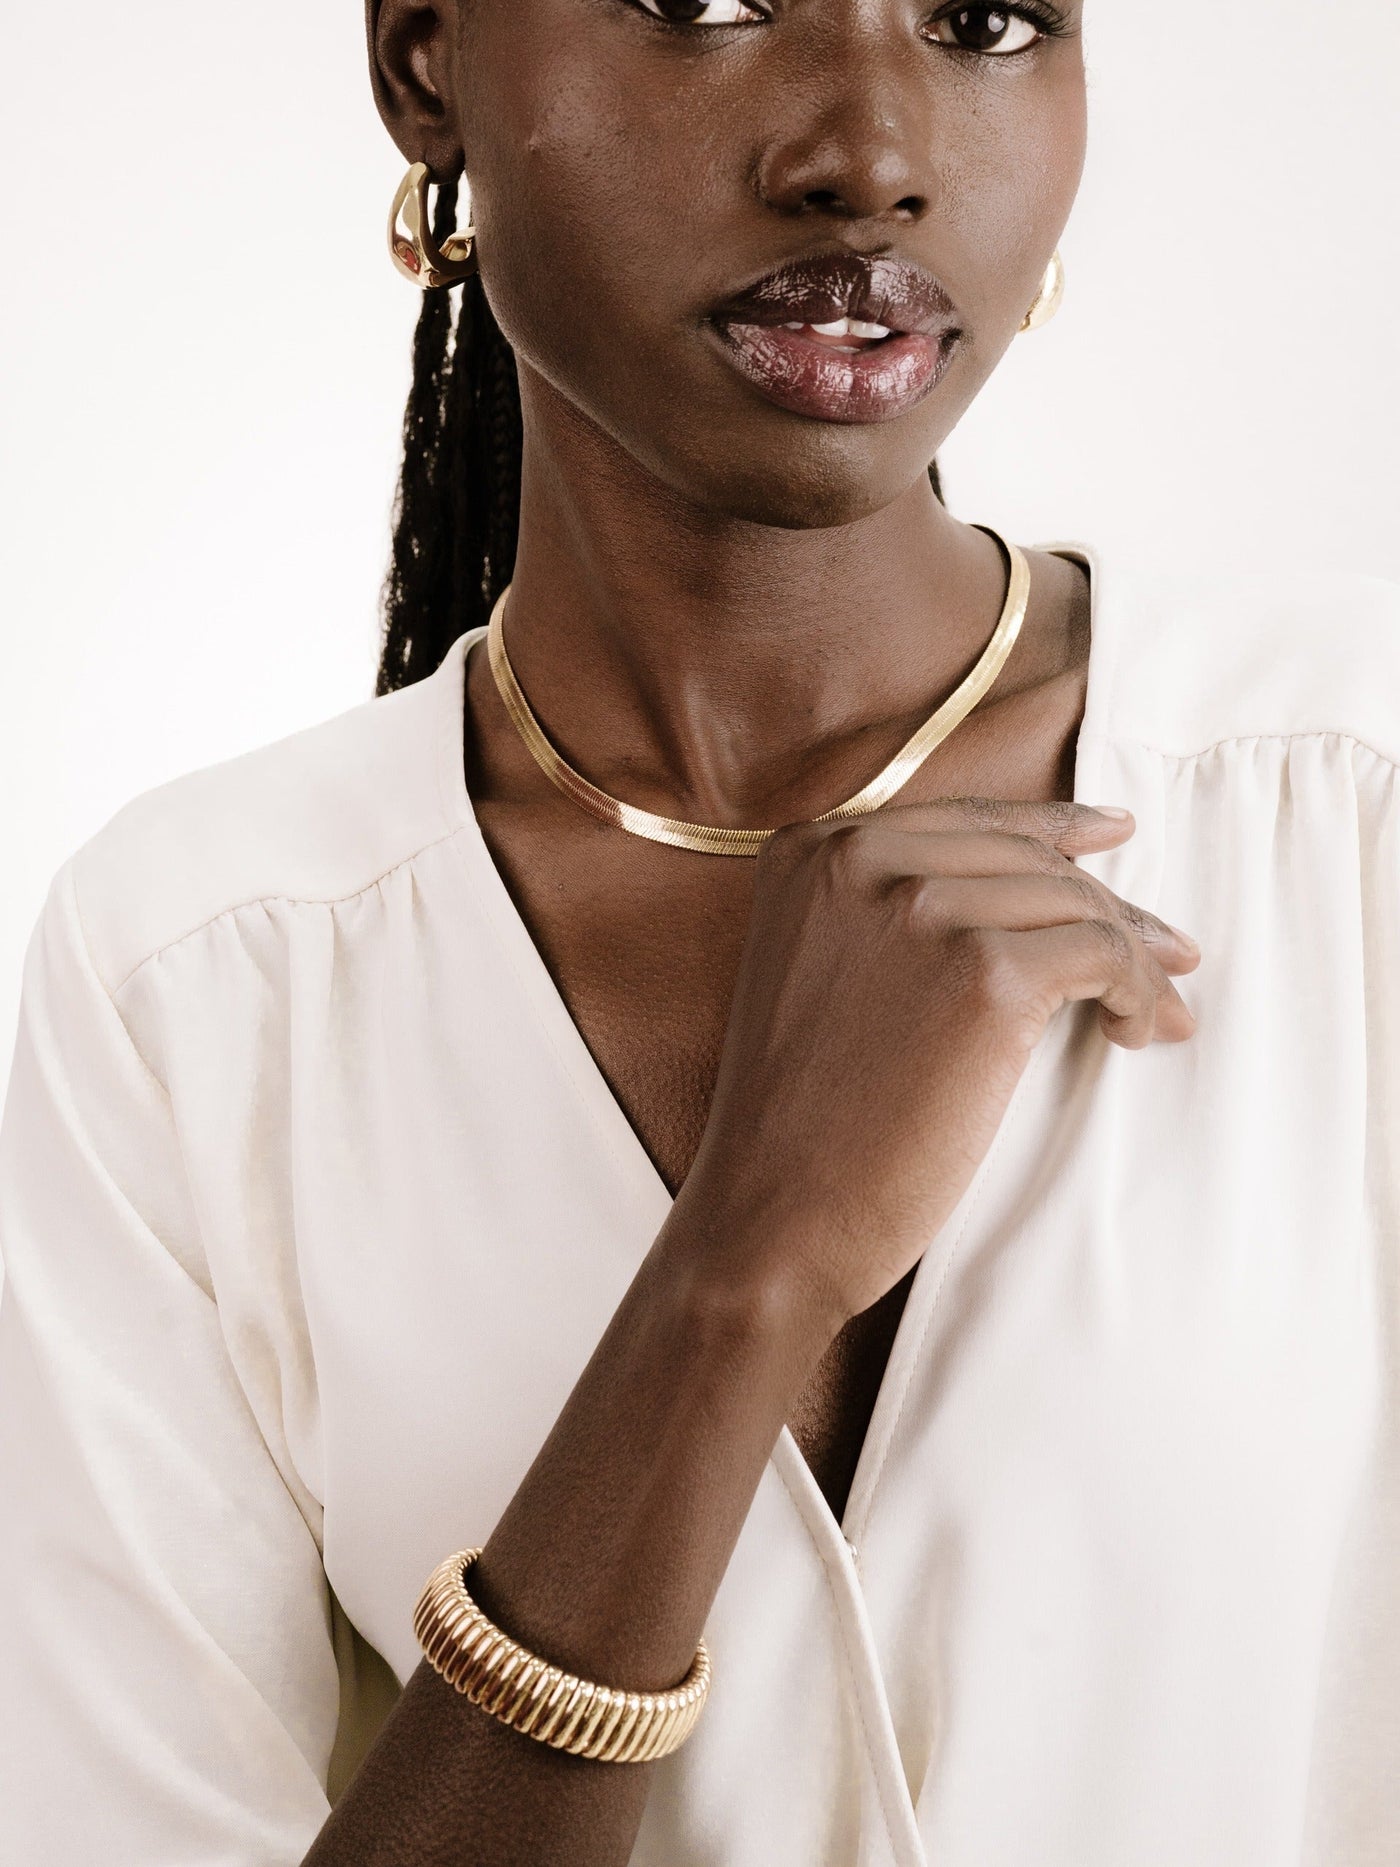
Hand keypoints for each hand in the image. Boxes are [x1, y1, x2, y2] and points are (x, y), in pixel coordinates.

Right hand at [672, 799, 1199, 1335]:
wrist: (772, 1216)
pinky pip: (1103, 955)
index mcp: (814, 853)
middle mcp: (861, 859)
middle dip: (1106, 904)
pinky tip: (1140, 1031)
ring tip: (1156, 1008)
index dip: (1050, 829)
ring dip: (1134, 957)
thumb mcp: (815, 974)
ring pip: (1075, 903)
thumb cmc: (800, 1124)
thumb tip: (1025, 888)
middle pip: (1027, 858)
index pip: (964, 821)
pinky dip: (1140, 992)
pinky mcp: (985, 974)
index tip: (1111, 837)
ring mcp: (922, 911)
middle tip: (1166, 951)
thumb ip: (879, 914)